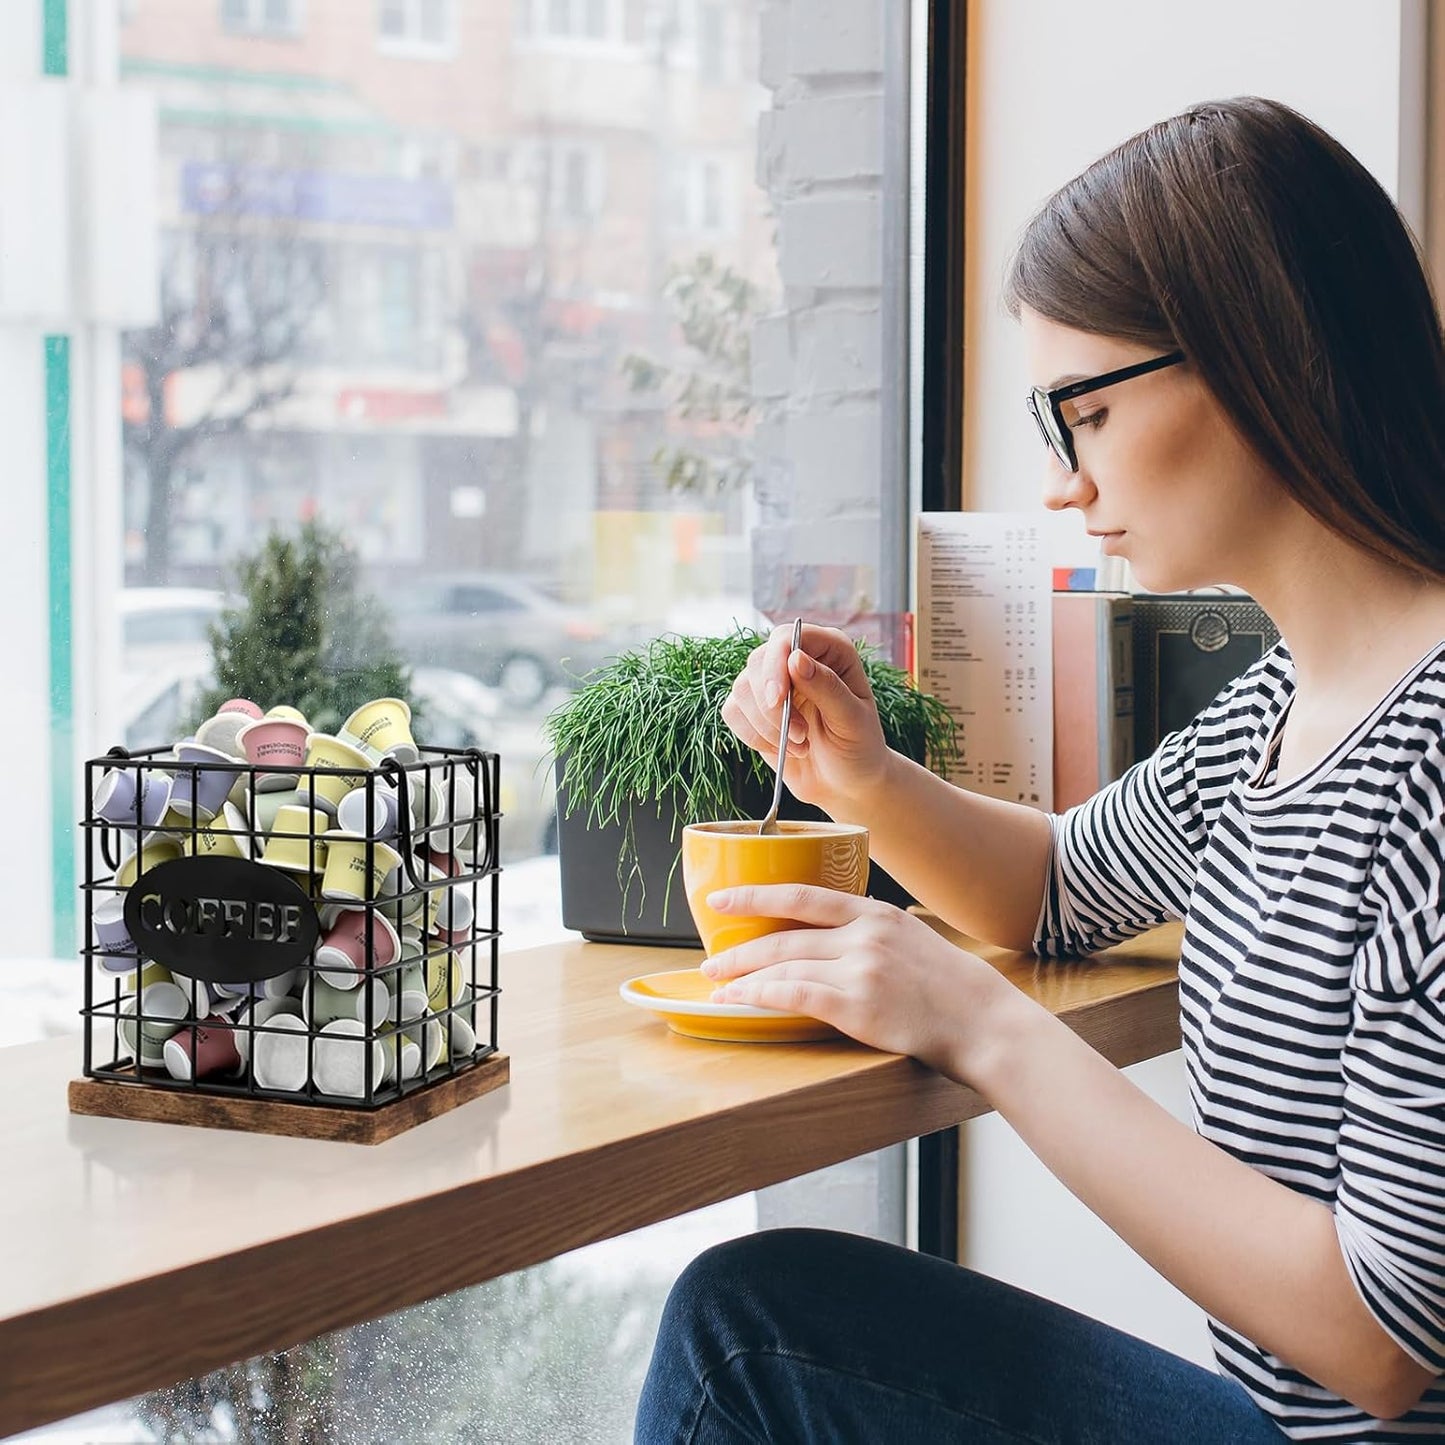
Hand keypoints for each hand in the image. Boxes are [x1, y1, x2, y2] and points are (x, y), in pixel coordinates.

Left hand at [700, 884, 1016, 1081]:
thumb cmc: (949, 987)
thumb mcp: (910, 939)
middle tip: (710, 959)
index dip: (756, 895)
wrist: (984, 1021)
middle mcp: (864, 935)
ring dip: (743, 978)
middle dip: (741, 949)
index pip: (802, 895)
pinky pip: (794, 996)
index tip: (720, 900)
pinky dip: (759, 997)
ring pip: (784, 967)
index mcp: (875, 913)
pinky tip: (739, 1001)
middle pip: (785, 936)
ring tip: (718, 985)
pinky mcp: (858, 1006)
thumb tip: (825, 935)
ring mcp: (861, 970)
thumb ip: (868, 932)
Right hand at [720, 624, 892, 812]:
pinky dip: (753, 735)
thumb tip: (795, 659)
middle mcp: (798, 659)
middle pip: (758, 662)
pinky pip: (732, 711)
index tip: (778, 699)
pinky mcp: (754, 708)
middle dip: (772, 707)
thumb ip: (827, 688)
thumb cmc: (859, 747)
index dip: (776, 664)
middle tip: (800, 735)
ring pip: (742, 688)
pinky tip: (780, 748)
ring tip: (799, 745)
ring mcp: (773, 683)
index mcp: (830, 650)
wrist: (845, 782)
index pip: (788, 637)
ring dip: (765, 725)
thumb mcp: (853, 720)